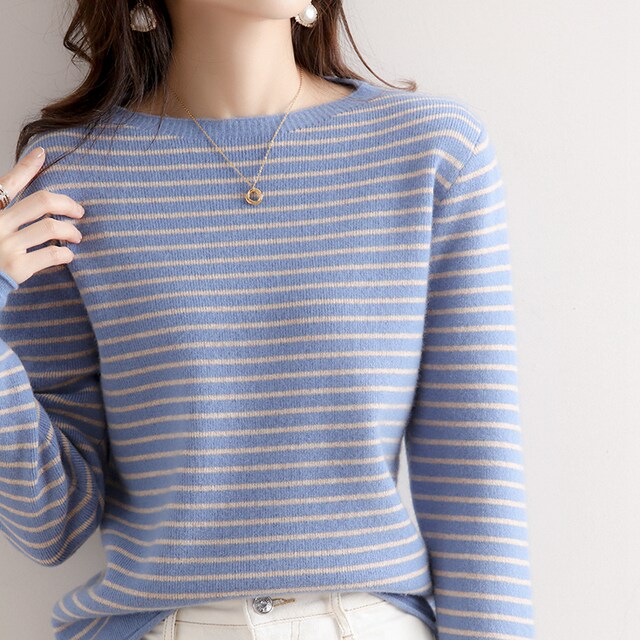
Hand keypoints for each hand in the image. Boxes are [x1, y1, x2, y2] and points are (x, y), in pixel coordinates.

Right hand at [0, 147, 84, 285]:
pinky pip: (53, 254)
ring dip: (71, 231)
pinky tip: (68, 256)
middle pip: (41, 201)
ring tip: (76, 236)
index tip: (42, 153)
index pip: (8, 183)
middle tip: (79, 211)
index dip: (26, 166)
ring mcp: (6, 245)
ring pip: (51, 227)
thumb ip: (6, 210)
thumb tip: (33, 188)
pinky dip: (66, 254)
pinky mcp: (17, 267)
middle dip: (67, 204)